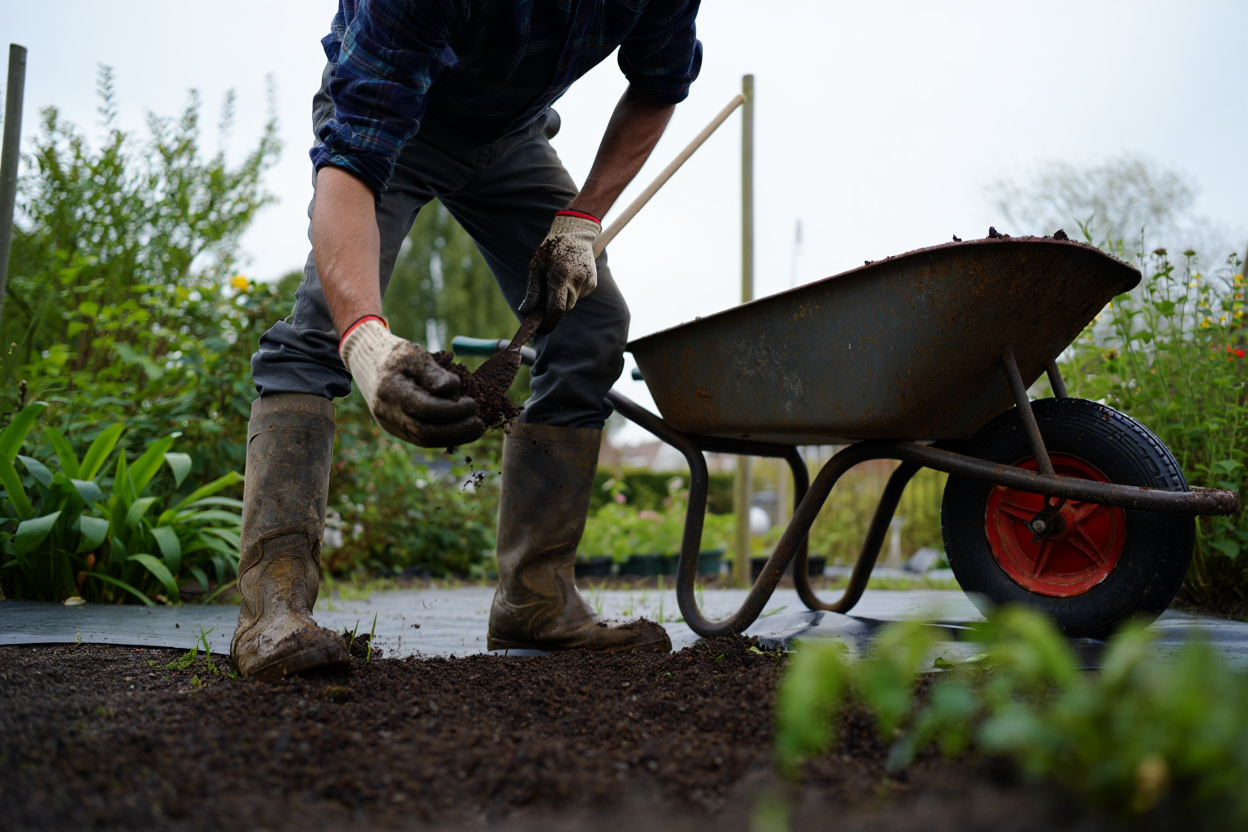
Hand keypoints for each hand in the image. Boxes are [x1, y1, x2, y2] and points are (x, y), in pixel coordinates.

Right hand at [339, 317, 483, 446]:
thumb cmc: (395, 355)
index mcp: (390, 391)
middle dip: (457, 430)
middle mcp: (387, 413)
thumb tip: (453, 389)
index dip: (452, 410)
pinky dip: (443, 436)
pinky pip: (421, 438)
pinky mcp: (396, 428)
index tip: (473, 404)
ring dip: (453, 437)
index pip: (425, 409)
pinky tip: (462, 429)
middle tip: (480, 423)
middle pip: (425, 432)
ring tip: (476, 429)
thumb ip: (433, 372)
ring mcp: (390, 424)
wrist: (367, 362)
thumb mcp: (413, 354)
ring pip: (424, 440)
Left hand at [520, 210, 600, 334]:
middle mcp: (576, 281)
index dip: (548, 322)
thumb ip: (532, 292)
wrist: (575, 234)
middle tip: (546, 293)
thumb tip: (525, 312)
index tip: (540, 329)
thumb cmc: (550, 250)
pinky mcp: (593, 283)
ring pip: (571, 302)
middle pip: (564, 307)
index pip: (556, 309)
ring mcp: (587, 282)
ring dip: (563, 297)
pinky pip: (579, 295)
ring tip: (559, 278)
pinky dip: (572, 291)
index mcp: (560, 276)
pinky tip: (570, 276)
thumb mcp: (536, 268)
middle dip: (554, 307)